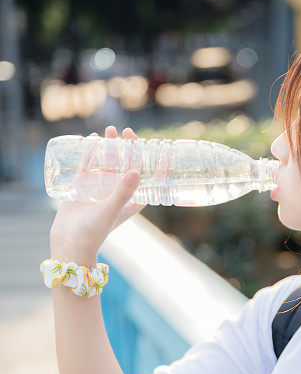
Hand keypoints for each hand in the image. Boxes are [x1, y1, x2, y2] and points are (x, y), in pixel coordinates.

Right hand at [49, 125, 145, 263]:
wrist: (69, 243)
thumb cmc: (93, 232)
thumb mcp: (110, 210)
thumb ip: (122, 191)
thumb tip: (136, 170)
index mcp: (132, 200)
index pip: (149, 178)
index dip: (156, 163)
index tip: (159, 145)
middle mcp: (119, 193)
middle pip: (128, 165)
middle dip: (130, 148)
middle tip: (128, 132)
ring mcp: (101, 189)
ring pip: (109, 162)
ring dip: (111, 146)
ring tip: (111, 130)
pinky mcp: (83, 186)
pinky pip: (89, 165)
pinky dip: (91, 152)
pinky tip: (92, 139)